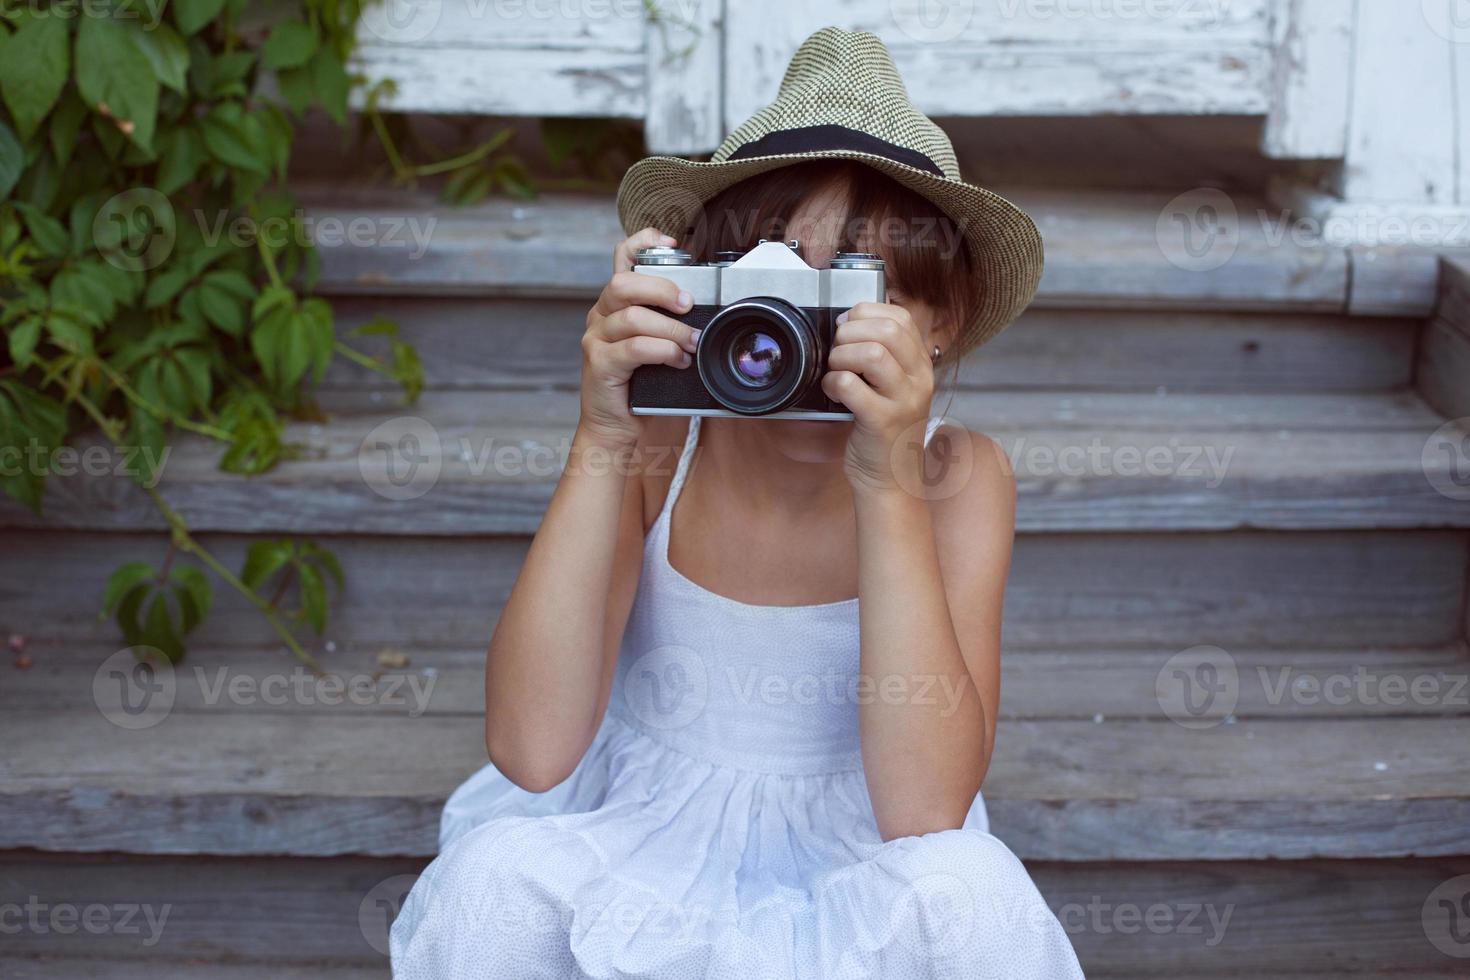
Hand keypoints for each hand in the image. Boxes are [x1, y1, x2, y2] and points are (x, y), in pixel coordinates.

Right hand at [578, 228, 699, 447]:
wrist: (615, 427)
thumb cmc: (640, 386)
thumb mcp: (657, 347)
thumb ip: (669, 324)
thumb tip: (708, 312)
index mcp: (615, 305)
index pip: (620, 258)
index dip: (643, 242)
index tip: (672, 243)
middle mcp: (601, 316)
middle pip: (624, 283)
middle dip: (663, 289)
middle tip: (689, 306)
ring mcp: (596, 339)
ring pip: (633, 317)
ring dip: (671, 329)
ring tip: (691, 344)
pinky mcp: (599, 364)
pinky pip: (634, 348)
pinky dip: (663, 352)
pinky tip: (678, 361)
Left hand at [821, 301, 935, 493]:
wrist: (891, 479)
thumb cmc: (884, 430)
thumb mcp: (894, 386)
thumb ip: (883, 354)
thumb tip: (849, 319)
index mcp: (922, 365)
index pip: (901, 317)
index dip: (866, 313)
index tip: (847, 328)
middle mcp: (919, 379)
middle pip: (887, 329)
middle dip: (850, 333)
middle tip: (839, 352)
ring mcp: (904, 400)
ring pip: (871, 353)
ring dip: (841, 357)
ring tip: (835, 372)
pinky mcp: (882, 421)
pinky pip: (850, 385)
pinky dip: (832, 383)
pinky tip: (832, 393)